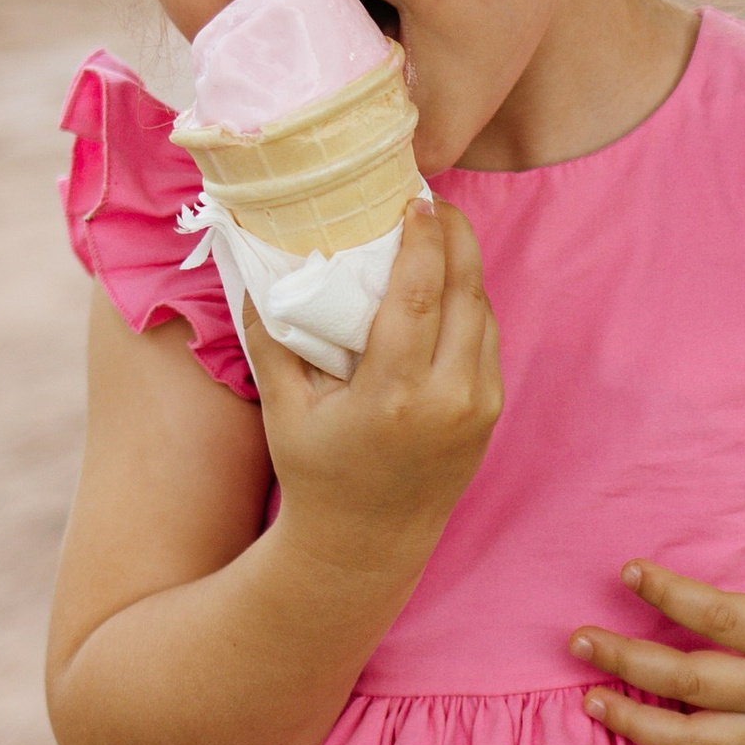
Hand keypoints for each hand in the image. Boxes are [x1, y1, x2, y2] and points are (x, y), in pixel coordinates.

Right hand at [243, 200, 503, 573]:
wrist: (365, 545)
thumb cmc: (315, 473)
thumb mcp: (284, 409)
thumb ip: (271, 336)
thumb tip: (252, 263)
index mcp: (394, 394)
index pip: (422, 295)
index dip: (425, 239)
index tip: (417, 199)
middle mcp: (447, 398)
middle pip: (466, 291)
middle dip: (455, 237)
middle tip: (433, 201)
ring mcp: (478, 406)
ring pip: (483, 312)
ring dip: (464, 268)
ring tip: (436, 235)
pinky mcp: (491, 412)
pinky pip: (487, 340)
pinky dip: (470, 306)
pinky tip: (446, 284)